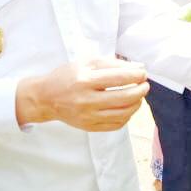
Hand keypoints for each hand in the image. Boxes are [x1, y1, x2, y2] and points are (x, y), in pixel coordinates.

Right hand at [16, 58, 148, 131]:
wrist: (45, 98)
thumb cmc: (66, 76)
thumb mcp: (86, 63)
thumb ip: (111, 63)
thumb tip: (137, 66)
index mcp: (85, 80)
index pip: (118, 78)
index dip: (135, 75)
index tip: (143, 73)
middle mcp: (86, 100)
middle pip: (123, 98)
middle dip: (140, 90)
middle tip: (145, 85)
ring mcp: (88, 116)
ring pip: (122, 114)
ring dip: (136, 104)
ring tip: (139, 96)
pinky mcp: (89, 127)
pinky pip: (115, 125)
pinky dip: (127, 116)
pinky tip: (128, 108)